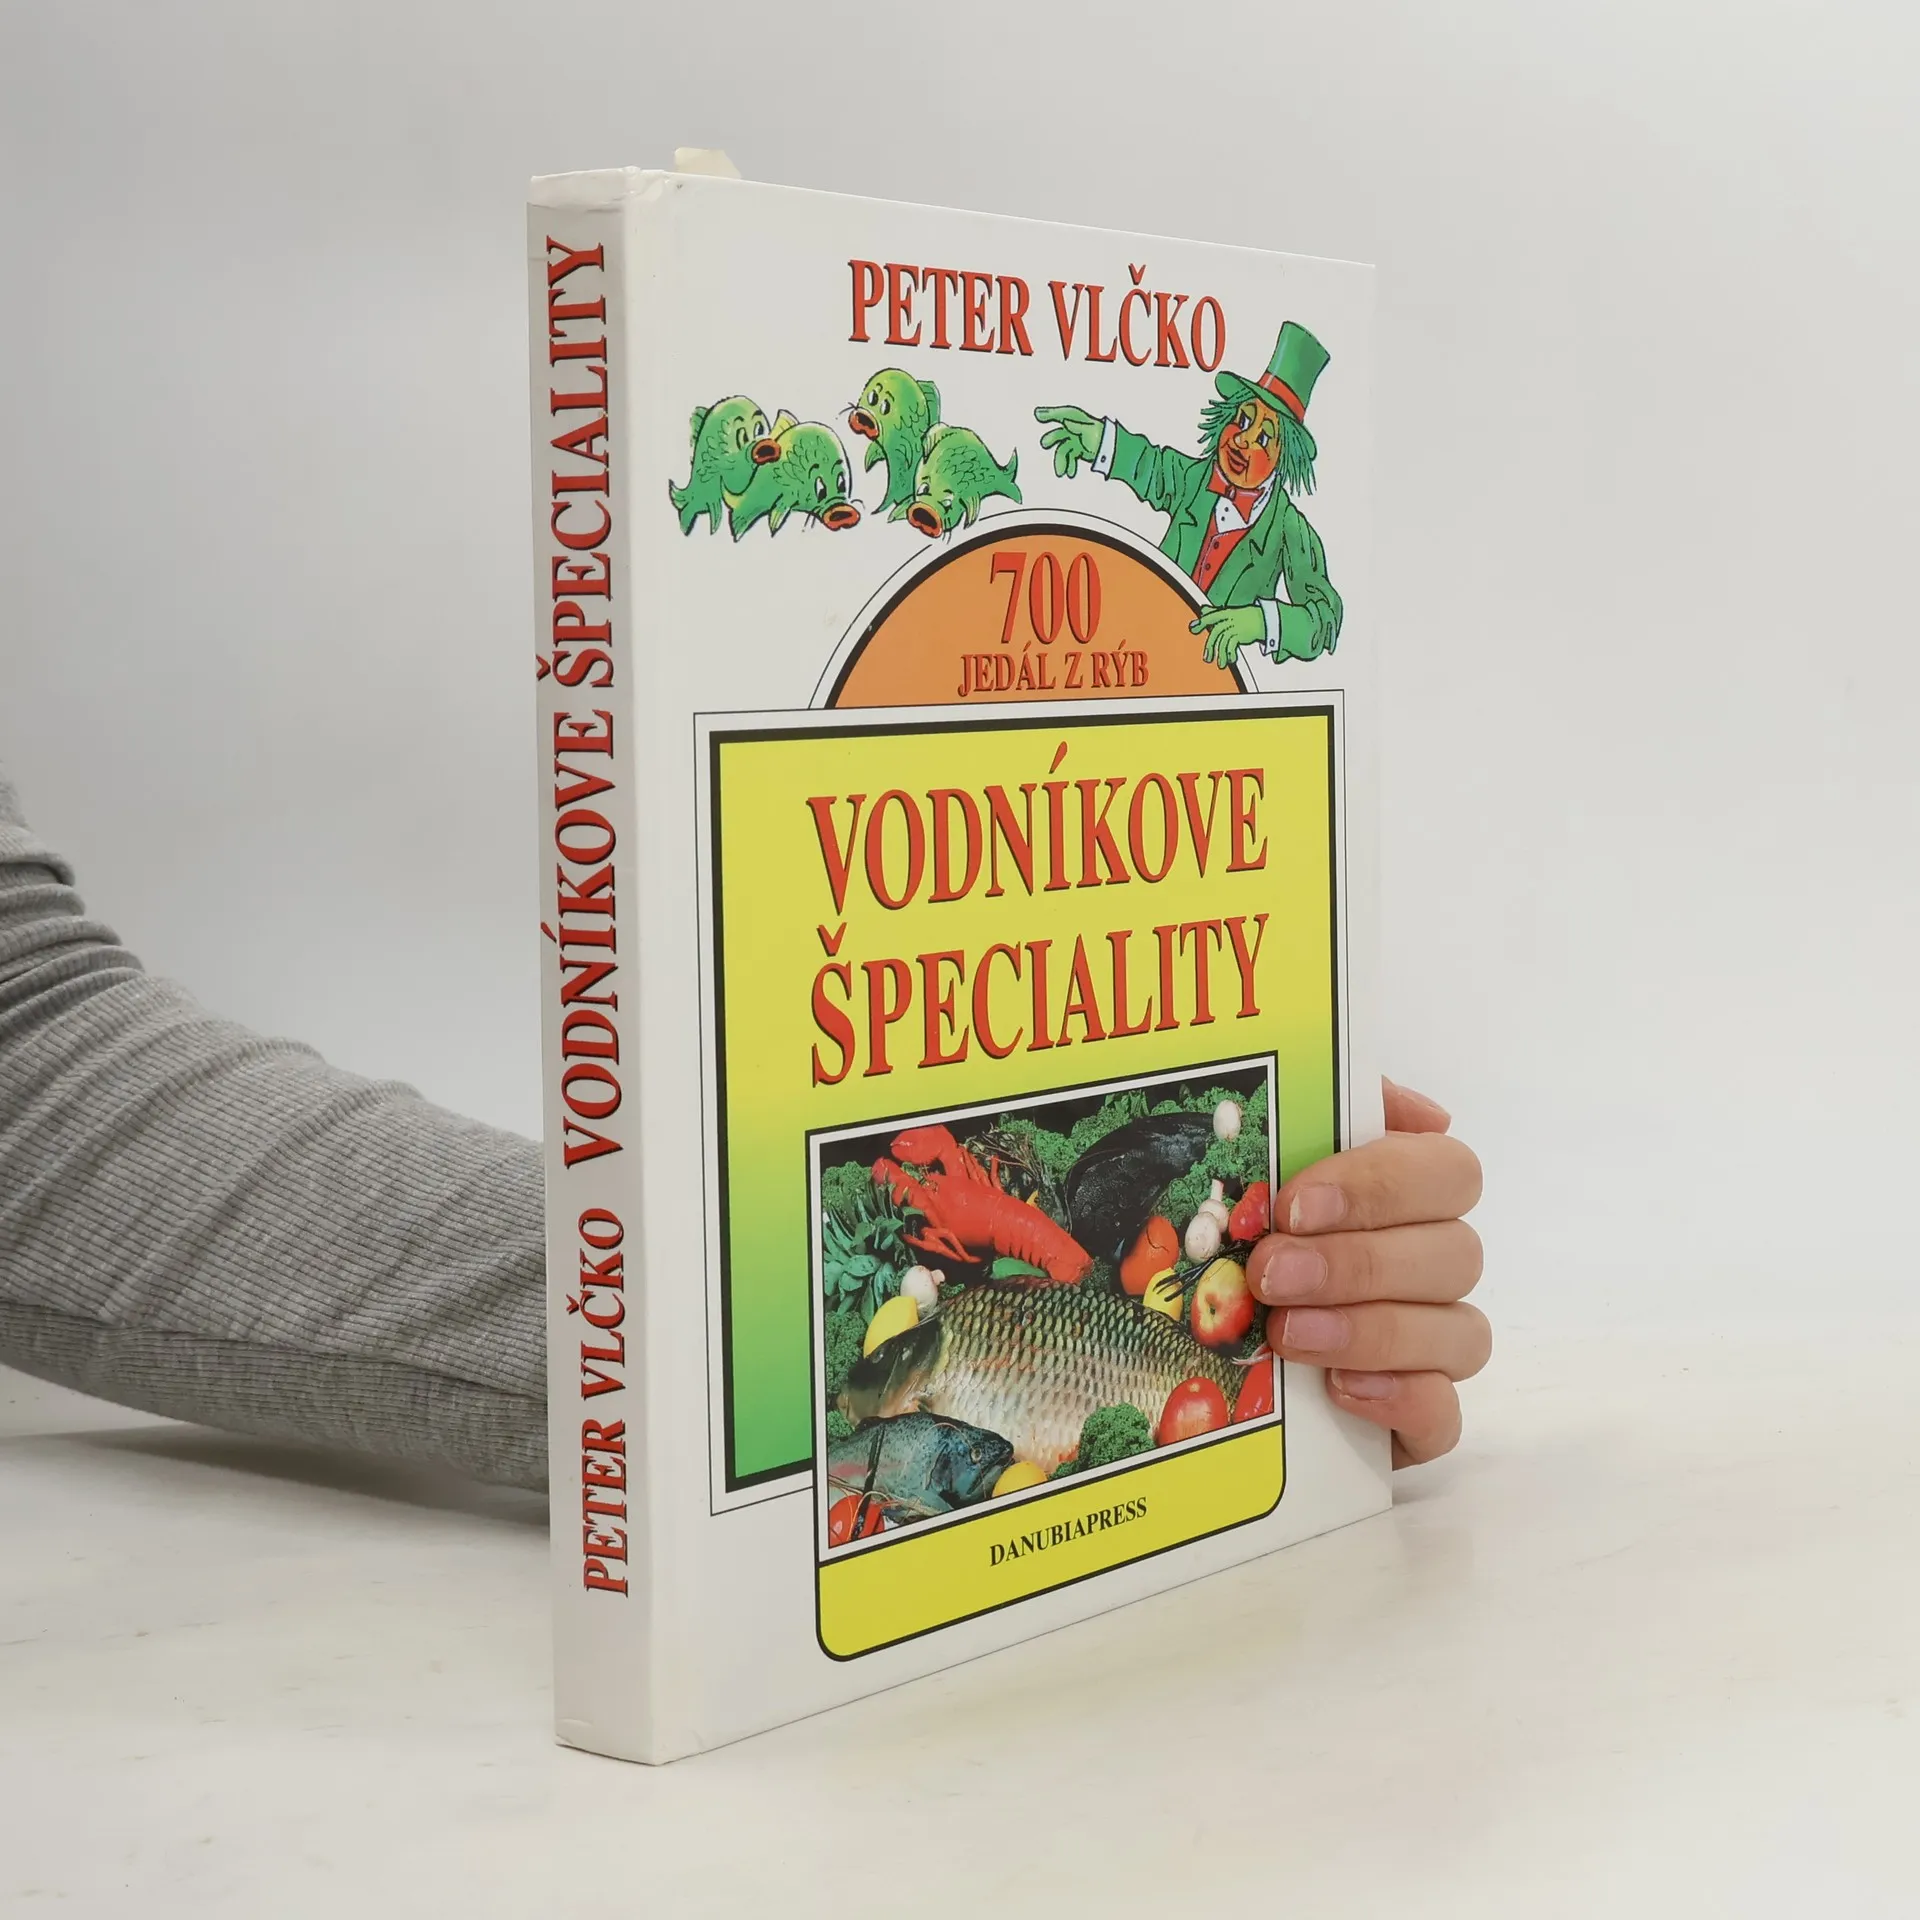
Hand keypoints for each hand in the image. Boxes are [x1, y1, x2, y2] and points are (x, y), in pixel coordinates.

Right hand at [1034, 405, 1103, 477]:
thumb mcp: (1088, 431)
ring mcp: (1077, 440)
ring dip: (1061, 461)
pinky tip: (1069, 474)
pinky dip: (1069, 465)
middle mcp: (1076, 428)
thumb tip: (1062, 420)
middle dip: (1052, 439)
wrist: (1116, 452)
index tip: (1037, 414)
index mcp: (1079, 420)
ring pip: (1063, 449)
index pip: (1062, 414)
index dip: (1050, 413)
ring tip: (1061, 473)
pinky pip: (1069, 457)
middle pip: (1060, 433)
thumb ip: (1074, 426)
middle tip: (1044, 444)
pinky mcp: (1079, 450)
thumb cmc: (1103, 438)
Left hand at [1190, 602, 1265, 666]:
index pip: (1211, 616)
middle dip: (1210, 646)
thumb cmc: (1246, 616)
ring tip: (1221, 665)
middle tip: (1207, 659)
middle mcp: (1229, 620)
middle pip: (1215, 633)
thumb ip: (1215, 612)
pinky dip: (1231, 654)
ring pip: (1223, 642)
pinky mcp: (1241, 634)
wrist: (1265, 619)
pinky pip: (1232, 646)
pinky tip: (1231, 661)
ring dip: (1221, 655)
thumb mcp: (1230, 613)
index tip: (1192, 628)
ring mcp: (1235, 627)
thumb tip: (1202, 610)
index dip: (1201, 622)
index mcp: (1225, 613)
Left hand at [1246, 1079, 1485, 1466]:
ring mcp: (1431, 1348)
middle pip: (1457, 1253)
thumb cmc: (1240, 1236)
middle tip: (1272, 1274)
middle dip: (1358, 1263)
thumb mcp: (1257, 1160)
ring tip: (1288, 1334)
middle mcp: (1432, 1267)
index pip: (1448, 1170)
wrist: (1182, 1355)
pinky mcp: (1416, 1421)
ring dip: (1372, 1330)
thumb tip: (1417, 1108)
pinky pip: (1445, 1417)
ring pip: (1460, 1333)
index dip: (1380, 1185)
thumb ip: (1319, 1111)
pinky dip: (1401, 1400)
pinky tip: (1340, 1390)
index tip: (1296, 1205)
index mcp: (1405, 1196)